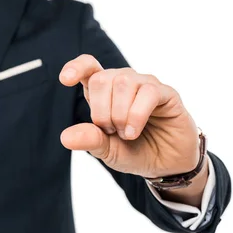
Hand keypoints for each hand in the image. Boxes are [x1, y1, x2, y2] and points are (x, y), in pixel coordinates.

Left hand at [58, 54, 199, 177]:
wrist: (166, 165)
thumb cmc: (134, 151)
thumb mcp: (106, 150)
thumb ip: (89, 140)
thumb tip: (65, 137)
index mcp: (103, 92)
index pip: (88, 67)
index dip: (76, 68)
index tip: (65, 80)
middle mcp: (123, 82)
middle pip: (101, 79)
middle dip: (101, 111)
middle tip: (111, 131)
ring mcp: (145, 85)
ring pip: (123, 82)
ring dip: (120, 114)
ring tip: (127, 134)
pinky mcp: (167, 93)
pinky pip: (147, 92)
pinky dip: (136, 115)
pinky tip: (134, 131)